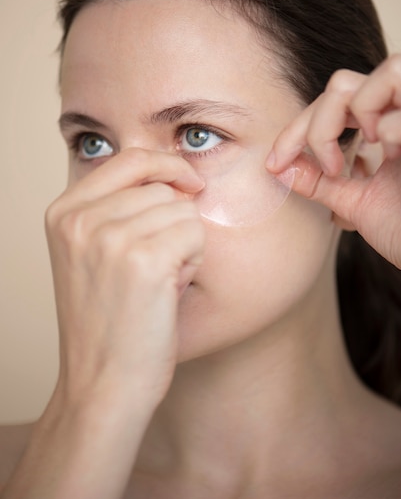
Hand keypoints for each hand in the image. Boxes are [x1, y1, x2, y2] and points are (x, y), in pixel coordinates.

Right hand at [45, 147, 204, 410]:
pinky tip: (172, 289)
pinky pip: (195, 233)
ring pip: (182, 210)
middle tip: (156, 266)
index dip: (167, 165)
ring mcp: (110, 237)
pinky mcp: (143, 259)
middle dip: (173, 221)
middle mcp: (80, 218)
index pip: (129, 158)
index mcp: (63, 212)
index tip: (187, 181)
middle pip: (162, 186)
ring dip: (184, 243)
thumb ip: (117, 209)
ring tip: (160, 280)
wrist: (102, 384)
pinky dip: (193, 260)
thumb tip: (174, 173)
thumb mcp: (91, 254)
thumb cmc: (107, 323)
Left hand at [266, 54, 400, 284]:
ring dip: (358, 112)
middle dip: (317, 123)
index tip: (277, 162)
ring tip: (364, 150)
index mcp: (388, 121)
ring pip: (390, 72)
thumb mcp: (353, 201)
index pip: (334, 98)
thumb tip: (279, 167)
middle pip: (347, 81)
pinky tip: (392, 160)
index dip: (298, 126)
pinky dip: (387, 134)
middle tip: (325, 165)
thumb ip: (319, 181)